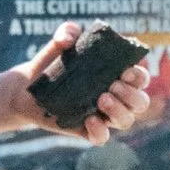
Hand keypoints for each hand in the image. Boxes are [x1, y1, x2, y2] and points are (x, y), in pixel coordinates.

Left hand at [11, 24, 155, 141]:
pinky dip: (100, 131)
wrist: (28, 87)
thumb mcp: (58, 43)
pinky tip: (89, 120)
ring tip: (101, 99)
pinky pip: (102, 138)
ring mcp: (103, 115)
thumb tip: (70, 37)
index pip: (140, 78)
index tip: (124, 71)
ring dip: (119, 111)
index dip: (139, 76)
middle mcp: (115, 97)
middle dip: (132, 95)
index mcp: (116, 75)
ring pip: (127, 120)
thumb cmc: (51, 63)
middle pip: (141, 102)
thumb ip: (66, 31)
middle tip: (112, 86)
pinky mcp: (86, 130)